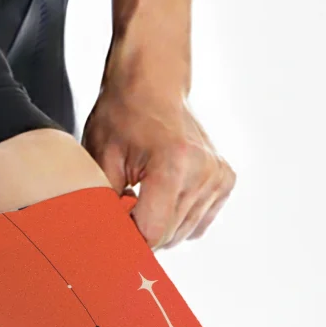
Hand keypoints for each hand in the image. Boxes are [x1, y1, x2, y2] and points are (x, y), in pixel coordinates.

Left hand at [82, 77, 234, 250]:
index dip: (127, 239)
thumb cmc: (123, 114)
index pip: (151, 234)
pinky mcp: (225, 180)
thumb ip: (104, 207)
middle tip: (124, 204)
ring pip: (182, 234)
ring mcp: (218, 177)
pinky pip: (197, 223)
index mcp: (173, 165)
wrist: (153, 82)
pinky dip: (178, 217)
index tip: (112, 228)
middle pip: (167, 237)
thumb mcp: (100, 159)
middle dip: (141, 230)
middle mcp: (202, 172)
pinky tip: (166, 192)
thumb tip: (103, 244)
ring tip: (145, 193)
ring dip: (159, 224)